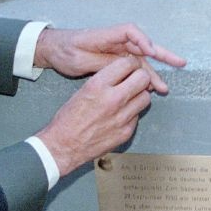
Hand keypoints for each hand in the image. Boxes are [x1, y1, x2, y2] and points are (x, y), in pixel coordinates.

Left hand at [35, 24, 185, 93]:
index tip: (149, 51)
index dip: (142, 40)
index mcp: (106, 35)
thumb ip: (103, 61)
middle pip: (144, 45)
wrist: (54, 49)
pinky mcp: (116, 59)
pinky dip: (142, 77)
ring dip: (152, 73)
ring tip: (164, 88)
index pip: (130, 31)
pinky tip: (149, 88)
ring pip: (141, 60)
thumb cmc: (65, 51)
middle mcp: (116, 41)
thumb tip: (124, 67)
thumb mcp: (80, 58)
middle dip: (162, 55)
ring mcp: (117, 50)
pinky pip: (133, 67)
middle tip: (180, 63)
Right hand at [36, 56, 154, 175]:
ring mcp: (122, 117)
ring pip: (145, 97)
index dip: (131, 64)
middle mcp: (113, 99)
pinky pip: (138, 116)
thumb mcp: (83, 90)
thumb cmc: (68, 119)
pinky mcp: (126, 132)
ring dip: (139, 95)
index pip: (128, 64)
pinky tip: (121, 114)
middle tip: (135, 80)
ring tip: (129, 98)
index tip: (131, 67)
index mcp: (98, 85)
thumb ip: (105, 80)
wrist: (64, 146)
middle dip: (140, 77)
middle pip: (143, 79)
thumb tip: (123, 72)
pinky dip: (132, 113)